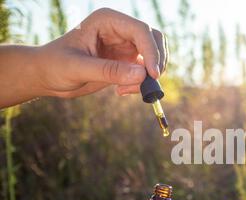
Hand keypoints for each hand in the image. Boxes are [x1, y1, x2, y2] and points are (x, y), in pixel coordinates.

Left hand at [0, 8, 167, 106]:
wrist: (48, 76)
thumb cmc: (55, 65)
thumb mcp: (78, 68)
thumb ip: (109, 70)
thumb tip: (142, 74)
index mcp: (108, 21)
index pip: (141, 30)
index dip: (151, 51)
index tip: (152, 74)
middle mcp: (120, 30)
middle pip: (155, 40)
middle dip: (156, 62)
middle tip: (150, 83)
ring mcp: (125, 46)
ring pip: (154, 57)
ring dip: (149, 76)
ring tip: (125, 90)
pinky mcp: (127, 63)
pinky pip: (145, 72)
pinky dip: (140, 84)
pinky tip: (121, 91)